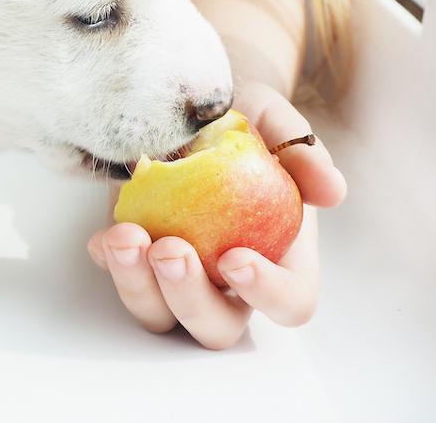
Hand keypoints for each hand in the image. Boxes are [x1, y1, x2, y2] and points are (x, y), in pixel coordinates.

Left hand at [87, 81, 345, 348]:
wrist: (191, 107)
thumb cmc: (245, 121)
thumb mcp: (275, 120)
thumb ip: (303, 151)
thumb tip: (332, 191)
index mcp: (281, 258)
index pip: (290, 303)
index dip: (266, 294)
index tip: (235, 257)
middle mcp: (228, 281)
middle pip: (216, 328)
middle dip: (189, 298)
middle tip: (170, 249)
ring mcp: (179, 275)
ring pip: (159, 316)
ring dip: (137, 285)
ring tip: (124, 236)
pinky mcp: (135, 258)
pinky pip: (118, 279)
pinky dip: (108, 262)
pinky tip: (102, 237)